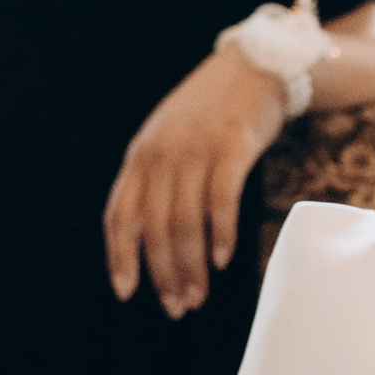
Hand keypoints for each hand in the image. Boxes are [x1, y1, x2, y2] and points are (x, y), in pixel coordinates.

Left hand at [103, 46, 288, 318]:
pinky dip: (220, 236)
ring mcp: (195, 150)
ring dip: (191, 266)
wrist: (255, 67)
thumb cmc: (212, 111)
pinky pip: (220, 201)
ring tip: (199, 295)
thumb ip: (156, 177)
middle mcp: (161, 154)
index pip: (119, 216)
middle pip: (154, 228)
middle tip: (178, 307)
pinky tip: (223, 260)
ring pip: (185, 223)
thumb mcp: (169, 138)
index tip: (127, 293)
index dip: (120, 258)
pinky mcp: (231, 148)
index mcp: (140, 156)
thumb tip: (150, 235)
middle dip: (164, 274)